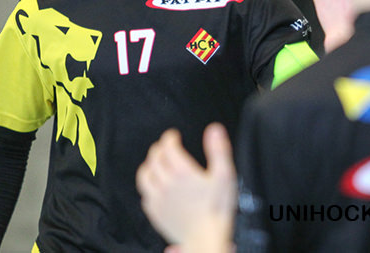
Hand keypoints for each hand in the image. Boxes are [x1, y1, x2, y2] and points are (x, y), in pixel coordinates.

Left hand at [136, 123, 235, 252]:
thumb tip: (214, 130)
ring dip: (149, 164)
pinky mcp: (155, 212)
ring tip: (156, 162)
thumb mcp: (225, 176)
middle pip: (154, 158)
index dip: (169, 137)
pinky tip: (155, 186)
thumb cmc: (217, 210)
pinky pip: (145, 194)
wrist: (206, 240)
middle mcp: (166, 183)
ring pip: (145, 174)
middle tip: (166, 147)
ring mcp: (158, 198)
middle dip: (160, 148)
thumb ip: (219, 150)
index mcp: (182, 171)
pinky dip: (148, 185)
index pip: (167, 146)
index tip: (173, 135)